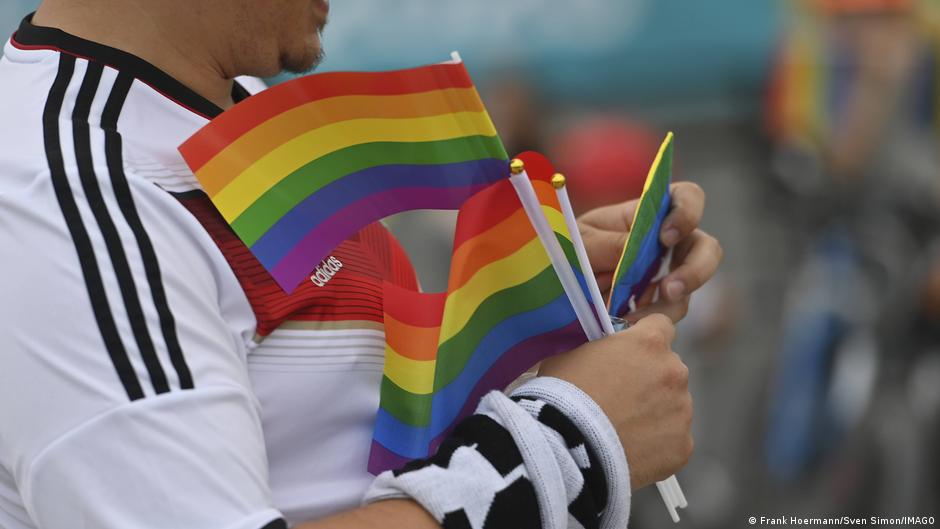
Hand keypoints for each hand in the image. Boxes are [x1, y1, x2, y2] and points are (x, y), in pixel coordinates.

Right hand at [538, 314, 691, 488]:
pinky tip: (631, 449)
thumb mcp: (570, 356)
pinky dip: (656, 443)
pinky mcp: (683, 445)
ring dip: (655, 411)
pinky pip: (672, 439)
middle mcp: (673, 372)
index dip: (644, 339)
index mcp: (649, 343)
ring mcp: (682, 410)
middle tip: (621, 397)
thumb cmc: (564, 396)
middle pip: (669, 368)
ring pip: (673, 405)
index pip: (661, 326)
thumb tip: (595, 357)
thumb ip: (595, 351)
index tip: (630, 352)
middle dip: (650, 378)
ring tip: (623, 428)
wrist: (569, 448)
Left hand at [577, 182, 721, 322]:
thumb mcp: (581, 242)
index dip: (688, 213)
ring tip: (635, 317)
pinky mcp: (655, 305)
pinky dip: (650, 322)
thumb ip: (608, 244)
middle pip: (706, 248)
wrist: (552, 284)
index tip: (665, 238)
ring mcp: (663, 275)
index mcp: (647, 214)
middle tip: (669, 290)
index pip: (687, 198)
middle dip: (696, 270)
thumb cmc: (567, 248)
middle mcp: (664, 244)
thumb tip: (633, 252)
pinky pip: (667, 314)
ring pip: (689, 289)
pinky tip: (625, 325)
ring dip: (669, 305)